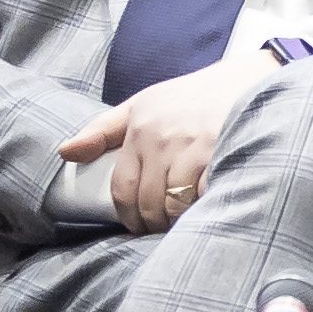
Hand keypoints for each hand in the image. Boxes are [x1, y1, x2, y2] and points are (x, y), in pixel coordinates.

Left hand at [53, 64, 256, 235]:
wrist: (246, 81)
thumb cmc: (189, 97)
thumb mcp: (140, 105)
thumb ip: (101, 130)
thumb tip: (66, 153)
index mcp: (140, 131)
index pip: (122, 189)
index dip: (127, 216)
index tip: (136, 226)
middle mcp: (164, 140)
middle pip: (147, 203)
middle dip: (151, 224)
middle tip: (160, 230)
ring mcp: (194, 149)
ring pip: (173, 206)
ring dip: (175, 222)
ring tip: (181, 224)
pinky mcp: (223, 155)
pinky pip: (205, 198)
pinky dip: (203, 210)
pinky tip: (206, 210)